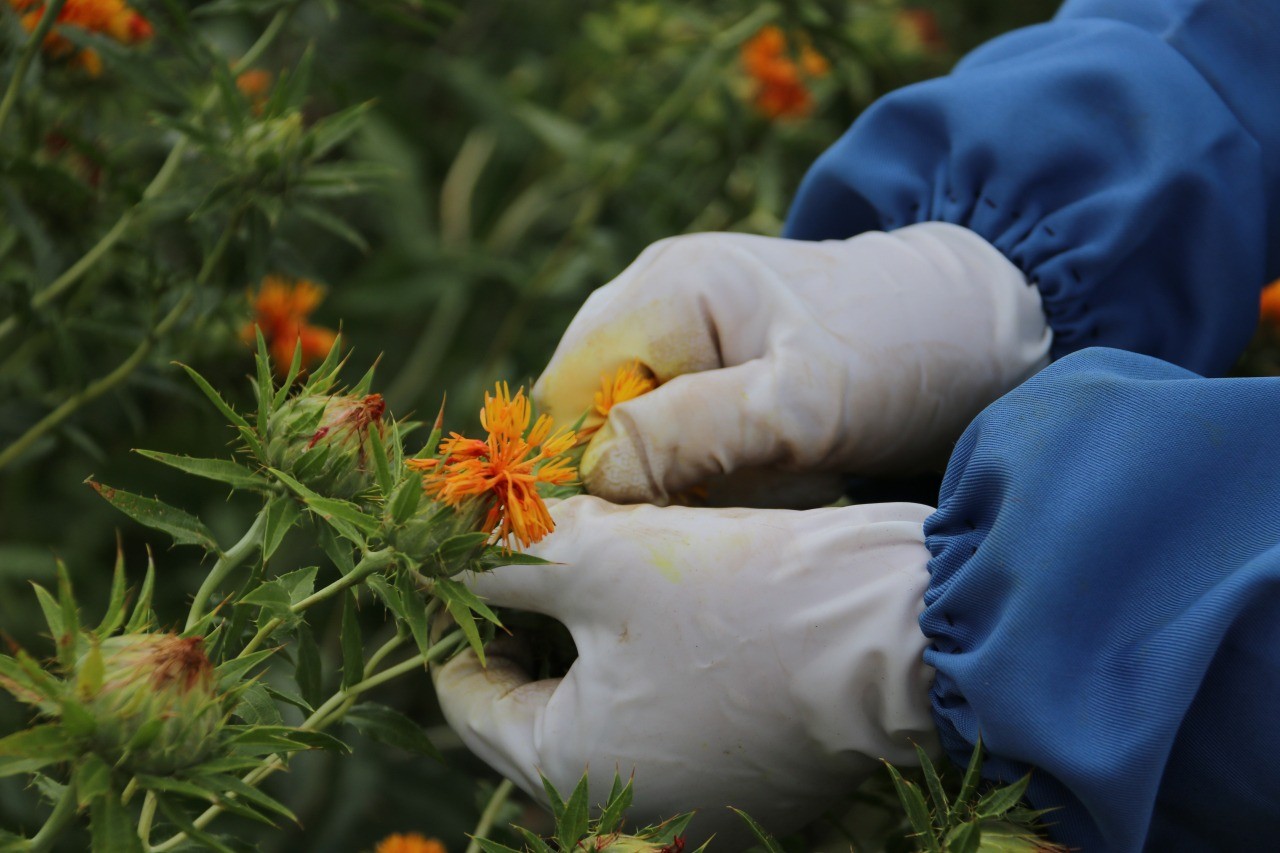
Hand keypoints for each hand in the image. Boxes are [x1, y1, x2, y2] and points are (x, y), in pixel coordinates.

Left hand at [432, 496, 937, 844]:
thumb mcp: (599, 560)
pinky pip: (663, 720)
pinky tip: (666, 601)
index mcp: (568, 773)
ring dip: (591, 636)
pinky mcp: (749, 781)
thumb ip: (504, 558)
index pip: (471, 702)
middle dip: (531, 621)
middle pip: (538, 707)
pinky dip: (648, 663)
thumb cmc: (740, 598)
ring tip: (605, 560)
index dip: (460, 620)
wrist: (903, 633)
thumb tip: (447, 546)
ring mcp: (694, 805)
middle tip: (541, 549)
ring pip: (602, 708)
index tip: (469, 559)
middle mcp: (626, 812)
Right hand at [534, 222, 1050, 505]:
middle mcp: (655, 295)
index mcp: (665, 291)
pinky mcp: (711, 354)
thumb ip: (692, 436)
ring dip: (683, 470)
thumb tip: (595, 476)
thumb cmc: (898, 360)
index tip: (658, 517)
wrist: (978, 330)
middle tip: (724, 497)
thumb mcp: (801, 407)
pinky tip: (768, 466)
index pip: (564, 400)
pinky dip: (713, 461)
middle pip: (591, 414)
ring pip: (634, 426)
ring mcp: (681, 321)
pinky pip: (677, 425)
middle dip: (646, 471)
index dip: (591, 468)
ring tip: (761, 474)